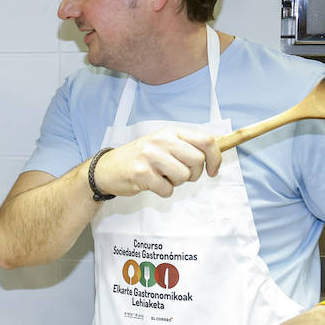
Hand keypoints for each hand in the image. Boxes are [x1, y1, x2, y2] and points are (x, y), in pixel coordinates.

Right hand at [93, 128, 221, 198]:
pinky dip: (163, 191)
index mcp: (170, 132)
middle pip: (197, 161)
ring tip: (162, 177)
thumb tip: (214, 155)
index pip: (205, 140)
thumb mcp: (163, 144)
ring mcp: (150, 156)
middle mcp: (161, 141)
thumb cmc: (140, 158)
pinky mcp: (141, 173)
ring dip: (176, 183)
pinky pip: (167, 189)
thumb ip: (186, 147)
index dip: (215, 157)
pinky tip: (152, 183)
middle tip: (180, 175)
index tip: (213, 170)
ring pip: (183, 176)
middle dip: (194, 174)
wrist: (108, 168)